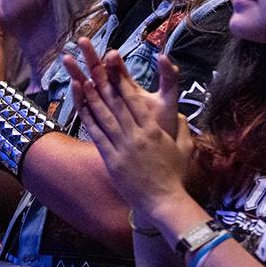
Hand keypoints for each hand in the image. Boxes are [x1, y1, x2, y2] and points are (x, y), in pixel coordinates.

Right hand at [65, 37, 177, 135]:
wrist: (158, 151)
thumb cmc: (163, 125)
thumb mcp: (168, 99)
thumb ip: (168, 78)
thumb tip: (163, 56)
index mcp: (130, 88)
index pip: (118, 69)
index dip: (114, 60)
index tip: (112, 53)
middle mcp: (116, 95)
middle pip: (100, 72)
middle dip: (91, 57)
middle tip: (82, 40)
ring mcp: (106, 107)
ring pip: (89, 86)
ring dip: (78, 72)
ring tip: (67, 58)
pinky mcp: (100, 122)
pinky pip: (86, 107)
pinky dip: (79, 96)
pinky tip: (74, 84)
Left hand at [67, 43, 191, 218]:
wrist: (163, 202)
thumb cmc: (175, 175)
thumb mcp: (185, 148)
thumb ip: (181, 128)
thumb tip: (179, 113)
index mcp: (153, 130)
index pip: (135, 100)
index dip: (122, 82)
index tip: (114, 67)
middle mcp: (135, 135)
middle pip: (117, 103)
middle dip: (104, 82)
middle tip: (93, 65)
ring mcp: (122, 148)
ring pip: (104, 116)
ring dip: (92, 96)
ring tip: (82, 79)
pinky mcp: (111, 160)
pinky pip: (97, 135)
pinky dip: (88, 119)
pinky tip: (81, 106)